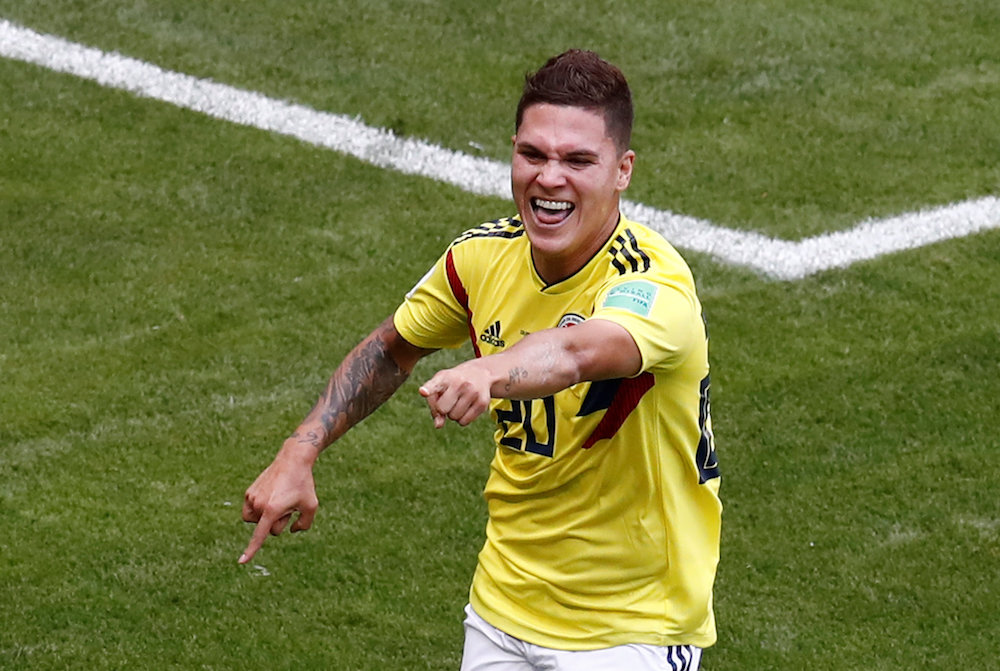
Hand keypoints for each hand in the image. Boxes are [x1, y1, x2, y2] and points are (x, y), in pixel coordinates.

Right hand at [239, 442, 318, 563]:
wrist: (292, 460)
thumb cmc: (304, 484)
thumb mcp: (311, 506)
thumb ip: (304, 525)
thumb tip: (291, 531)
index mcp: (273, 509)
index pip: (261, 535)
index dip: (251, 550)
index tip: (241, 562)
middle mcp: (259, 504)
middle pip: (268, 529)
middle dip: (279, 522)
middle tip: (288, 505)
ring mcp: (252, 498)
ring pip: (256, 521)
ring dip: (266, 517)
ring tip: (278, 502)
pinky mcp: (249, 492)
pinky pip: (251, 510)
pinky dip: (260, 509)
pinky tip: (271, 498)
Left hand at [419, 362, 493, 427]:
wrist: (479, 373)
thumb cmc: (452, 383)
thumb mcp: (439, 387)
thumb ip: (434, 406)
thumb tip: (438, 425)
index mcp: (444, 377)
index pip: (434, 385)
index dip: (428, 389)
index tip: (423, 392)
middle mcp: (459, 383)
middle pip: (442, 409)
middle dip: (443, 409)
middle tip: (450, 399)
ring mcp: (472, 392)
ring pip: (454, 417)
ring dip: (453, 414)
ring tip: (459, 401)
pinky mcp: (482, 403)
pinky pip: (464, 422)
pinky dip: (462, 419)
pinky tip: (466, 407)